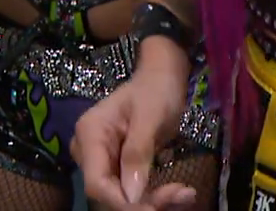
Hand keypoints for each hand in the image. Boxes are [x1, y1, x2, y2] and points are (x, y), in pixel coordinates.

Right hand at [75, 69, 196, 210]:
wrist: (162, 77)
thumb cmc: (156, 89)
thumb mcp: (150, 117)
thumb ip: (137, 153)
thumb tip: (131, 195)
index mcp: (90, 134)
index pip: (97, 182)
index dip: (123, 202)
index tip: (156, 206)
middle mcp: (89, 151)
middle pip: (109, 192)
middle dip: (144, 202)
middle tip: (183, 195)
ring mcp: (102, 160)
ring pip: (122, 195)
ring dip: (153, 200)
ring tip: (186, 194)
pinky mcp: (116, 166)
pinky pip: (131, 190)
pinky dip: (154, 194)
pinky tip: (179, 192)